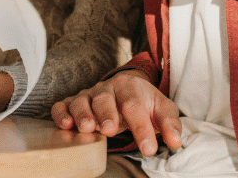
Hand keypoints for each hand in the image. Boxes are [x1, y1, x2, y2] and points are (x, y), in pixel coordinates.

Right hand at [51, 70, 181, 156]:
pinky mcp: (73, 102)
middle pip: (104, 99)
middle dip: (106, 114)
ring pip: (81, 101)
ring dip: (82, 114)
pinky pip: (63, 105)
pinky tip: (66, 125)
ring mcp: (88, 95)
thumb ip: (170, 124)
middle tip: (110, 130)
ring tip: (87, 129)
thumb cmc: (144, 103)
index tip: (149, 148)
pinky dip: (62, 113)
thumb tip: (176, 141)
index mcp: (130, 88)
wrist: (127, 89)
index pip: (135, 106)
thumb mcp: (162, 109)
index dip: (141, 128)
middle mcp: (107, 89)